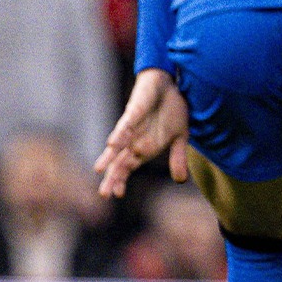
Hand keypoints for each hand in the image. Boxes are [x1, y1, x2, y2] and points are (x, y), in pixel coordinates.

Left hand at [95, 68, 189, 198]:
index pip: (128, 168)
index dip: (121, 180)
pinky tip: (113, 144)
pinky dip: (120, 134)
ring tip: (100, 171)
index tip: (118, 195)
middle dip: (112, 177)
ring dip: (109, 158)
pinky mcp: (133, 112)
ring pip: (118, 146)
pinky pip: (126, 125)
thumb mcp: (181, 137)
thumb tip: (181, 180)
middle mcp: (134, 141)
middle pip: (119, 162)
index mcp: (144, 148)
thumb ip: (178, 158)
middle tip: (104, 194)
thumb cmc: (172, 110)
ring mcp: (132, 127)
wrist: (170, 86)